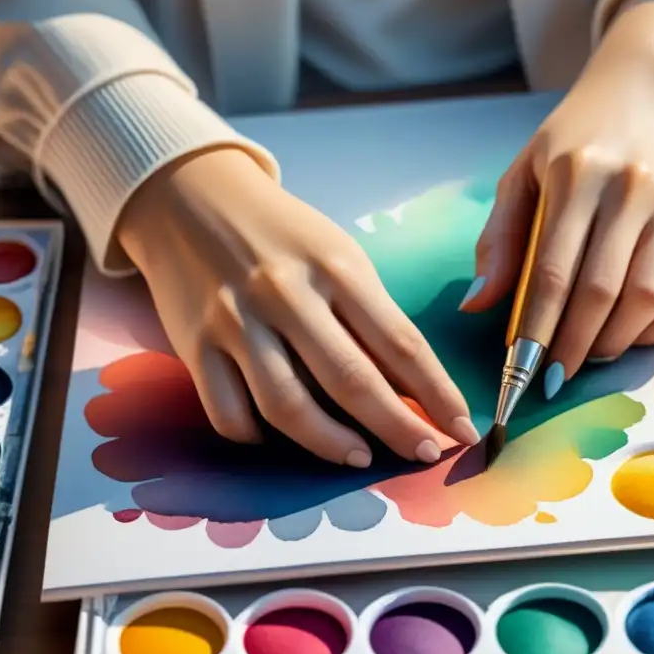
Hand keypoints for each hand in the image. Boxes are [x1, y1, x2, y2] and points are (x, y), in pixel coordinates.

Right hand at [116, 148, 478, 465]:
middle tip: (421, 454)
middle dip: (395, 427)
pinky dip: (258, 437)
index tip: (462, 429)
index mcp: (337, 268)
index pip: (401, 343)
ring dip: (331, 444)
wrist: (191, 196)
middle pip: (351, 381)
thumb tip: (414, 391)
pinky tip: (281, 438)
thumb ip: (371, 318)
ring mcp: (236, 323)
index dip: (438, 394)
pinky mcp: (195, 346)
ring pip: (288, 406)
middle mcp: (287, 296)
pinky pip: (229, 413)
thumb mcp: (340, 257)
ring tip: (360, 457)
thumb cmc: (283, 234)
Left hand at [461, 0, 653, 396]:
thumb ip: (498, 238)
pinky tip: (627, 333)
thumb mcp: (523, 173)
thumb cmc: (574, 142)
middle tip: (551, 379)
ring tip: (585, 356)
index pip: (554, 271)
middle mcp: (636, 189)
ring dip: (612, 344)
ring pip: (647, 302)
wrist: (647, 95)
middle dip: (571, 348)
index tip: (519, 370)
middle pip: (601, 293)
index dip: (536, 330)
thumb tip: (477, 305)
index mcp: (579, 173)